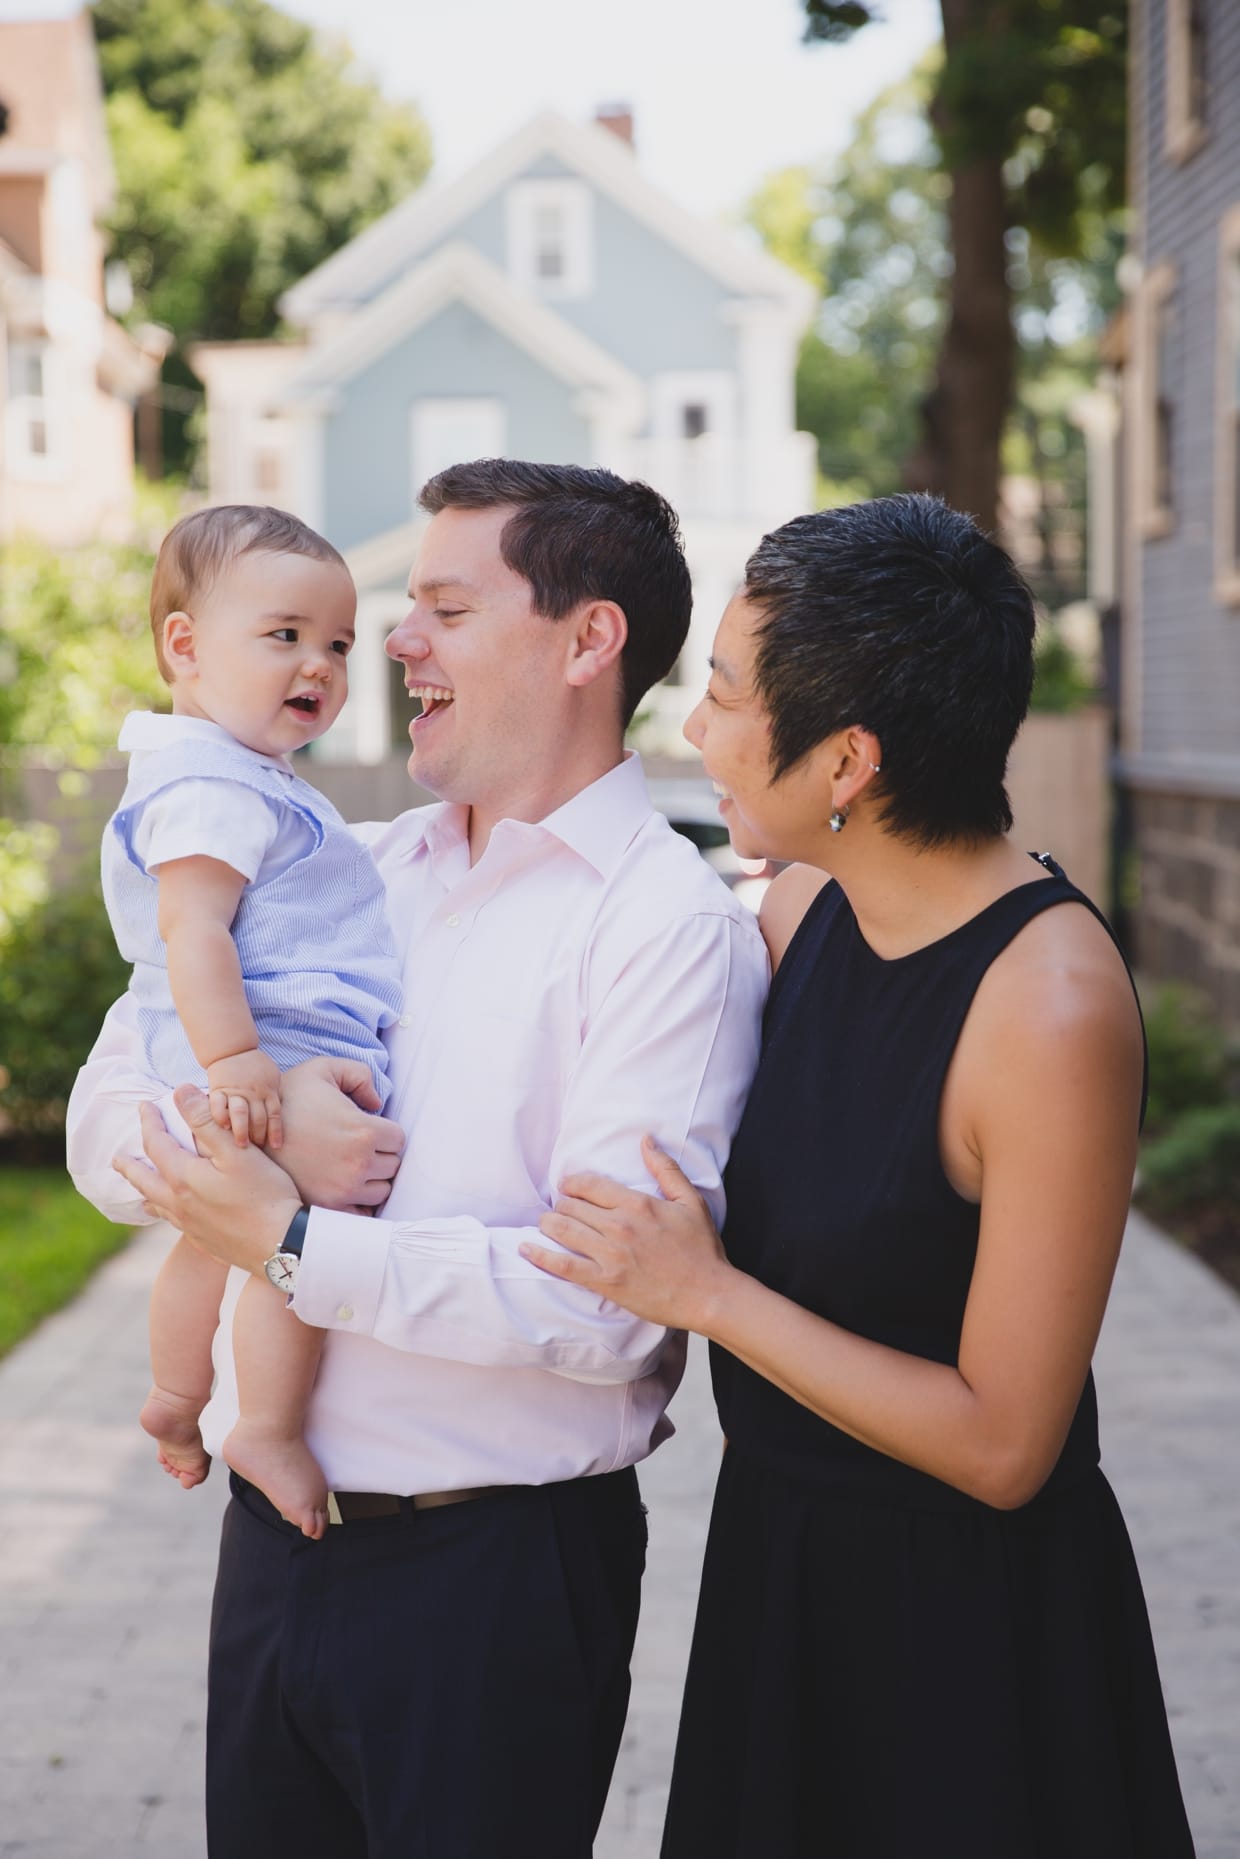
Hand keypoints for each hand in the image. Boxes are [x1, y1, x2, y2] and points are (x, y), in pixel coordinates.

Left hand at [112, 1087, 300, 1274]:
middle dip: (129, 1166)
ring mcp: (190, 1225)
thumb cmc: (265, 1194)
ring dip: (144, 1191)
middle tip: (116, 1159)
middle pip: (144, 1180)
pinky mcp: (204, 1240)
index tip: (144, 1106)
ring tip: (138, 1189)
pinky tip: (173, 1215)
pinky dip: (164, 1212)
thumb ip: (206, 1120)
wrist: (281, 1244)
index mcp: (184, 1177)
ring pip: (157, 1205)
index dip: (149, 1122)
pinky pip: (173, 1223)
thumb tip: (180, 1092)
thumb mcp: (237, 1151)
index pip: (156, 1143)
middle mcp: (179, 1203)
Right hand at [206, 1048, 282, 1148]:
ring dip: (241, 1131)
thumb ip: (275, 1094)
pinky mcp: (218, 1089)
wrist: (232, 1049)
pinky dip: (220, 1117)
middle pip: (258, 1118)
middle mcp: (253, 1092)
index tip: (277, 1146)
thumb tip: (283, 1115)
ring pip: (240, 1113)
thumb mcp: (273, 1075)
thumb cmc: (255, 1065)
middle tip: (257, 1149)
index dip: (276, 1132)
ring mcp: (235, 1090)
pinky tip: (223, 1127)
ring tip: (242, 1145)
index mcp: (268, 1090)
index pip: (275, 1114)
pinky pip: (217, 1105)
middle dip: (259, 1136)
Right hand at [273, 1058, 403, 1214]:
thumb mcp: (322, 1069)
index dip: (385, 1132)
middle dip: (381, 1155)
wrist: (250, 1134)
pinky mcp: (328, 1207)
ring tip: (351, 1166)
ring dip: (372, 1180)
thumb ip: (358, 1075)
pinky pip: (361, 1214)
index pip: (399, 1140)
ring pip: (381, 1191)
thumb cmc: (288, 1098)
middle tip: (358, 1148)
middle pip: (393, 1167)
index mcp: (364, 1131)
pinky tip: (343, 1187)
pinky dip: (357, 1203)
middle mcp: (359, 1164)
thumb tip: (376, 1102)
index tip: (369, 1129)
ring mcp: (344, 1190)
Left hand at [520, 1135, 731, 1332]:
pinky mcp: (604, 1281)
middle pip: (571, 1206)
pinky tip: (526, 1248)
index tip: (569, 1187)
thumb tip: (646, 1140)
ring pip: (562, 1230)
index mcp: (637, 1204)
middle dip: (562, 1205)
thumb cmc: (702, 1249)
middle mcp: (619, 1226)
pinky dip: (540, 1256)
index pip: (589, 1184)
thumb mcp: (690, 1201)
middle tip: (561, 1211)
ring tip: (546, 1224)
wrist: (708, 1294)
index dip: (573, 1184)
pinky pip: (563, 1265)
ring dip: (548, 1224)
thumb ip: (665, 1169)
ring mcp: (609, 1255)